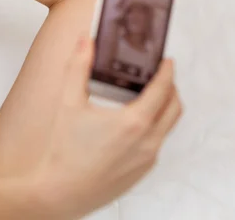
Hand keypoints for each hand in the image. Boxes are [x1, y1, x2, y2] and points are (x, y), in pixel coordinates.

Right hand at [33, 38, 181, 218]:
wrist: (60, 192)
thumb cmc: (64, 151)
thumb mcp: (68, 103)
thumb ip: (78, 67)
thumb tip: (86, 41)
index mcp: (133, 122)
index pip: (162, 89)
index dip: (167, 71)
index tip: (167, 61)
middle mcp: (147, 141)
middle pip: (174, 107)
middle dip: (170, 88)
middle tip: (160, 76)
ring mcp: (147, 158)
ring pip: (167, 126)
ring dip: (164, 108)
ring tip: (146, 98)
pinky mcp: (142, 171)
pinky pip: (156, 143)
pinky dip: (153, 127)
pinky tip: (131, 124)